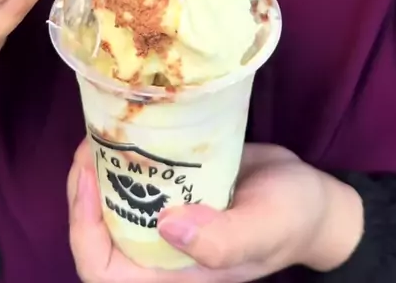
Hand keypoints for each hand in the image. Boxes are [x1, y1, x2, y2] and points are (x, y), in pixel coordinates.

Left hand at [68, 139, 363, 282]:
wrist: (314, 195)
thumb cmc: (293, 218)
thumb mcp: (264, 228)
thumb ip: (222, 239)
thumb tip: (166, 228)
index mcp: (173, 275)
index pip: (104, 273)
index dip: (84, 231)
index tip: (90, 179)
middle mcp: (162, 252)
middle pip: (97, 236)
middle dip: (82, 194)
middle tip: (89, 145)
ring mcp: (167, 221)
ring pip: (111, 206)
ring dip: (97, 172)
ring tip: (100, 132)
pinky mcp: (176, 192)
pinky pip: (136, 182)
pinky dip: (123, 158)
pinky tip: (126, 128)